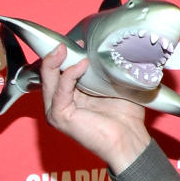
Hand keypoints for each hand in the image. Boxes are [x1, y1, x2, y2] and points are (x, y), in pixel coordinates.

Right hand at [38, 46, 150, 173]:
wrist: (130, 140)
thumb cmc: (126, 116)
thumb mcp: (113, 86)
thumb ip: (103, 70)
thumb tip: (105, 48)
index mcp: (70, 95)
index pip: (58, 71)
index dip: (64, 55)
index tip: (76, 40)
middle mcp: (59, 103)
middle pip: (49, 73)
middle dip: (55, 55)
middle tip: (66, 42)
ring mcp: (57, 110)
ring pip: (50, 79)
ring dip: (56, 61)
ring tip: (65, 48)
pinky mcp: (60, 116)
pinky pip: (60, 90)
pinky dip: (69, 75)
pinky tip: (81, 65)